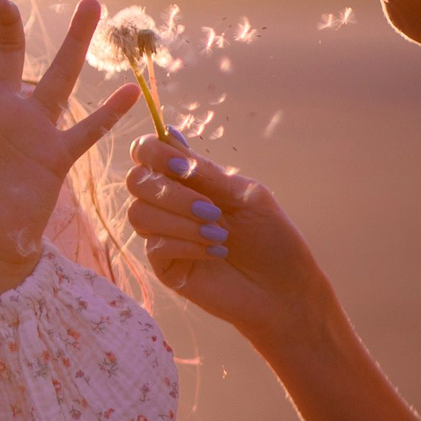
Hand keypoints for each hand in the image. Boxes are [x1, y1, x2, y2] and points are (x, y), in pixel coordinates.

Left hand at [0, 0, 137, 296]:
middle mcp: (2, 112)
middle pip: (9, 57)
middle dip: (7, 27)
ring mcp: (33, 131)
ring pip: (59, 78)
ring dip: (75, 43)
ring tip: (91, 4)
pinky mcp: (57, 156)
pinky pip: (88, 130)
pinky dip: (110, 113)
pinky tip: (131, 89)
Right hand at [124, 136, 332, 348]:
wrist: (284, 288)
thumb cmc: (272, 237)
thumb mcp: (243, 195)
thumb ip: (204, 172)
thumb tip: (167, 133)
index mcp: (188, 179)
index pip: (147, 152)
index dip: (152, 152)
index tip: (180, 166)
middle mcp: (169, 204)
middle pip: (136, 182)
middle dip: (172, 194)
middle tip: (212, 211)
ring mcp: (163, 235)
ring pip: (138, 215)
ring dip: (181, 222)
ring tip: (219, 235)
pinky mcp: (164, 267)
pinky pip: (154, 246)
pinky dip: (187, 245)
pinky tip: (216, 253)